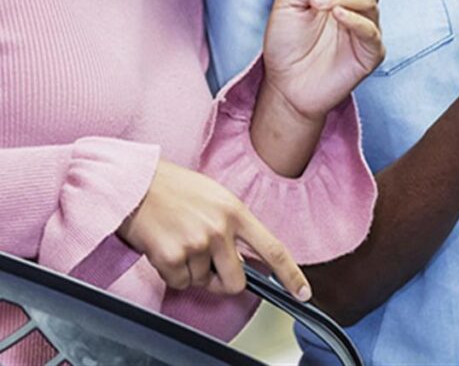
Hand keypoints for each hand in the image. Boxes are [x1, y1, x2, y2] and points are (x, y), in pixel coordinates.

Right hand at [117, 159, 309, 299]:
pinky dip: (171, 272)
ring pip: (202, 283)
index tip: (303, 292)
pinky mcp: (173, 256)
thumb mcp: (216, 198)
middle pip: (236, 282)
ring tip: (179, 241)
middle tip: (207, 265)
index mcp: (236, 211)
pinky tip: (165, 247)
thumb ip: (233, 225)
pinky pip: (178, 282)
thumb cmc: (176, 189)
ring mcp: (197, 243)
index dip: (290, 274)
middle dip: (222, 282)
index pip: (272, 248)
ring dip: (191, 271)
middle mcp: (221, 228)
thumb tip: (242, 260)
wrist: (138, 183)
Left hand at [261, 0, 434, 122]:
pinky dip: (353, 19)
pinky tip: (336, 16)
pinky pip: (370, 29)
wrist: (284, 85)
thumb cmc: (286, 42)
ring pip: (368, 0)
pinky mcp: (371, 52)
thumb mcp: (288, 2)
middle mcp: (363, 3)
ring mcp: (369, 27)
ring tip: (318, 5)